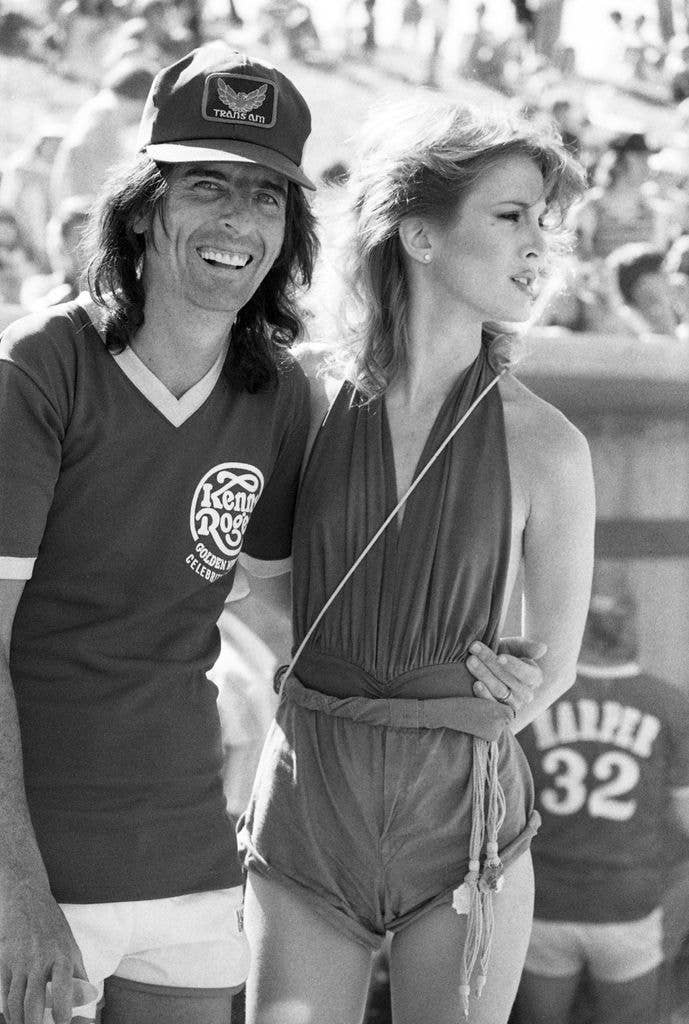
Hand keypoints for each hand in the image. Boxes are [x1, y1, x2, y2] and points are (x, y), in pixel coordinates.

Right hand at [0, 879, 86, 1023]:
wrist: (27, 900)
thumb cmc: (52, 925)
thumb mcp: (71, 945)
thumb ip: (78, 973)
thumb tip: (88, 998)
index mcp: (62, 955)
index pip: (63, 991)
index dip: (63, 1013)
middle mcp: (40, 960)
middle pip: (34, 1003)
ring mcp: (20, 962)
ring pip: (16, 1002)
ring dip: (20, 1021)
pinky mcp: (4, 962)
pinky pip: (5, 993)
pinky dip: (9, 1010)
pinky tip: (14, 1016)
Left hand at [466, 637, 545, 715]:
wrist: (486, 670)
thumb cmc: (502, 655)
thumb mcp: (513, 647)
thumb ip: (526, 646)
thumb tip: (544, 648)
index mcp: (534, 677)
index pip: (527, 673)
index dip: (513, 665)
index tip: (499, 657)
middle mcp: (527, 694)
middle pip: (508, 680)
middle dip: (490, 662)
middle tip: (474, 650)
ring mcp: (513, 705)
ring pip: (499, 690)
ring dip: (483, 675)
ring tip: (471, 661)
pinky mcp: (499, 713)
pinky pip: (492, 705)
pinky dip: (483, 694)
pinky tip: (476, 684)